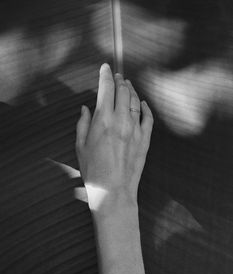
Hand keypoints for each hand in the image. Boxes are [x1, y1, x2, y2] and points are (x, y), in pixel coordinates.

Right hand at [76, 63, 153, 211]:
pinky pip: (148, 118)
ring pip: (136, 102)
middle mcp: (121, 121)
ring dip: (131, 91)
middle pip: (122, 92)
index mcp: (103, 121)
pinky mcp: (145, 140)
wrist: (113, 191)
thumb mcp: (80, 146)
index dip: (105, 75)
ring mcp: (136, 130)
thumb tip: (86, 109)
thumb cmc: (93, 171)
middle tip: (117, 76)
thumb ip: (83, 124)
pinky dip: (146, 108)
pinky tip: (143, 103)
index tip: (105, 67)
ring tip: (127, 86)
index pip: (105, 89)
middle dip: (119, 80)